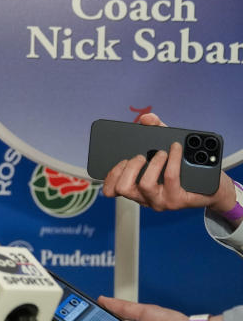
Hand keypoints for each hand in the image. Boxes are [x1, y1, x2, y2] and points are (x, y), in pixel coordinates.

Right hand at [102, 114, 236, 214]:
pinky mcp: (176, 201)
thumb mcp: (165, 147)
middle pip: (122, 188)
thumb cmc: (183, 169)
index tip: (121, 159)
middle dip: (131, 166)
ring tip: (161, 153)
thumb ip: (154, 130)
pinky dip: (173, 159)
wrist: (210, 187)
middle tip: (142, 156)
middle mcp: (144, 198)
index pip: (110, 190)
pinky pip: (170, 177)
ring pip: (145, 184)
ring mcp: (160, 201)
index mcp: (134, 188)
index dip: (110, 175)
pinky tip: (176, 148)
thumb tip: (146, 118)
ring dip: (153, 164)